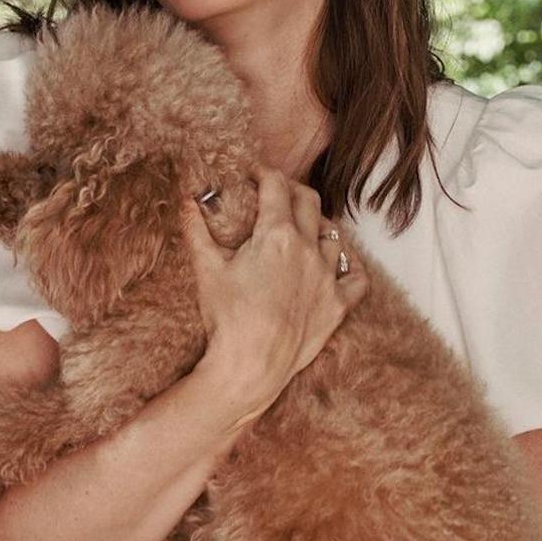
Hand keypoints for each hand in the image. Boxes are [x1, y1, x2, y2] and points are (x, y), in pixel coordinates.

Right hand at [182, 166, 367, 423]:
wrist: (251, 366)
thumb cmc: (226, 318)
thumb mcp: (206, 268)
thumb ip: (196, 228)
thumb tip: (186, 198)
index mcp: (276, 234)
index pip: (276, 186)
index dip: (264, 173)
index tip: (254, 173)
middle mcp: (308, 249)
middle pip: (309, 202)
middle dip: (292, 191)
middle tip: (277, 193)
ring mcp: (327, 277)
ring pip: (333, 235)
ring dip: (319, 224)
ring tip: (305, 227)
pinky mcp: (337, 305)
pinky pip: (356, 277)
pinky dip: (349, 265)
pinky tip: (338, 262)